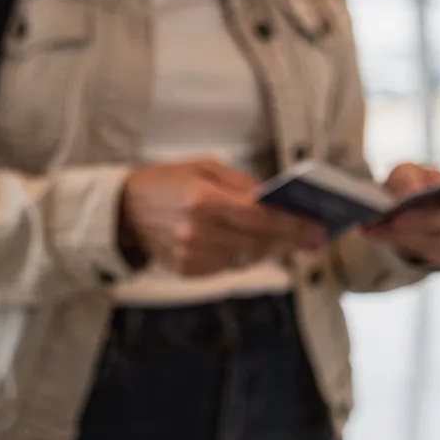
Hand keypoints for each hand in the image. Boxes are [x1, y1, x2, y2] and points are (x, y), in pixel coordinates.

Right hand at [120, 157, 325, 276]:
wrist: (122, 211)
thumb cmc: (168, 182)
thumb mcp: (204, 168)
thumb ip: (242, 184)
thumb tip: (277, 200)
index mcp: (203, 199)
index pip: (260, 217)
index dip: (293, 225)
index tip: (318, 229)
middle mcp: (198, 231)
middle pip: (260, 241)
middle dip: (290, 239)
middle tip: (313, 237)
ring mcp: (192, 255)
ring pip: (246, 256)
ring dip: (261, 245)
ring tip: (267, 233)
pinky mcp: (188, 271)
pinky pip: (227, 265)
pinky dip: (235, 253)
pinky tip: (226, 239)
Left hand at [363, 163, 439, 267]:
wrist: (403, 208)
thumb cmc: (414, 183)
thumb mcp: (408, 171)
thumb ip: (410, 177)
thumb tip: (413, 193)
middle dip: (423, 219)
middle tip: (395, 216)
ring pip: (436, 240)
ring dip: (402, 234)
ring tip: (375, 226)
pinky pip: (420, 251)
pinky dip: (393, 240)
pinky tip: (372, 232)